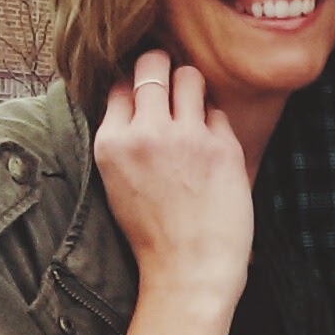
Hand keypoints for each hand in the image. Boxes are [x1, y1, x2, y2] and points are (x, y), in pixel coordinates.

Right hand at [94, 50, 252, 311]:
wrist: (189, 270)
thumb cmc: (154, 233)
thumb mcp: (117, 182)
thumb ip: (124, 139)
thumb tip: (133, 97)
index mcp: (112, 142)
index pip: (120, 85)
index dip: (134, 85)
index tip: (145, 93)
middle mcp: (146, 132)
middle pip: (152, 64)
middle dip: (161, 66)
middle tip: (170, 82)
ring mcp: (187, 137)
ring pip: (190, 75)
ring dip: (192, 85)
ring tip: (193, 107)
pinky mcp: (223, 147)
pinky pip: (218, 110)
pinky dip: (215, 122)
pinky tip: (211, 145)